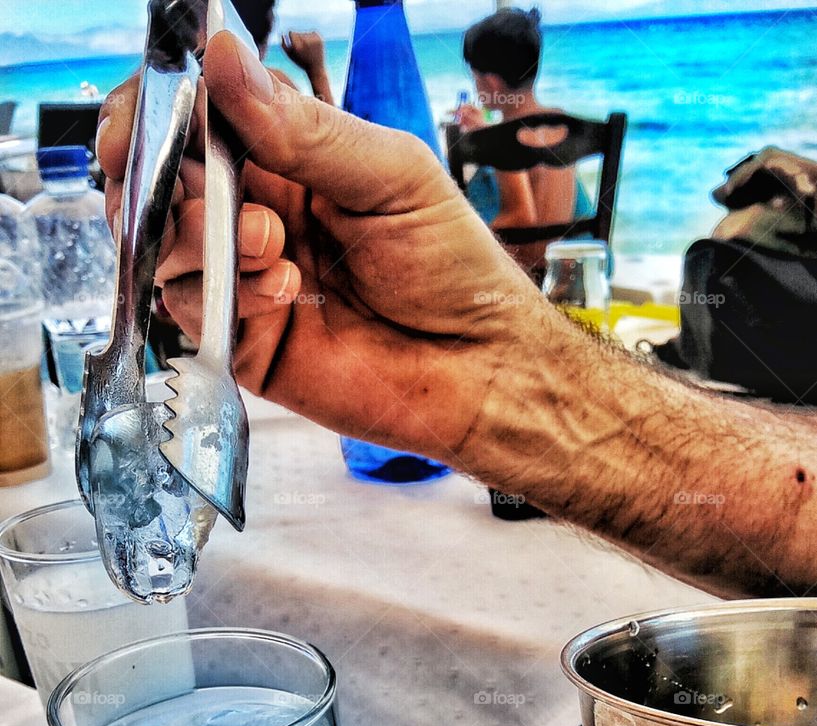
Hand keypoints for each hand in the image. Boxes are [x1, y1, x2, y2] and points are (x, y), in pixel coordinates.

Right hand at [97, 32, 538, 470]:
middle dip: (165, 174)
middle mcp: (256, 215)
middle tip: (202, 182)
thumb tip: (225, 58)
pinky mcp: (244, 341)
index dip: (160, 110)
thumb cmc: (452, 268)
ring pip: (162, 243)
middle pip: (162, 180)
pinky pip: (191, 307)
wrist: (478, 367)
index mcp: (289, 161)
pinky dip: (227, 290)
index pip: (199, 118)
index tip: (150, 115)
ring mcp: (245, 280)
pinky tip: (283, 289)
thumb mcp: (390, 175)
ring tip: (268, 241)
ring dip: (197, 233)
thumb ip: (303, 128)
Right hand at [281, 29, 326, 77]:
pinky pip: (312, 33)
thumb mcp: (291, 56)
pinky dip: (312, 38)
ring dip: (305, 39)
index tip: (293, 42)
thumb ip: (284, 46)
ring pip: (305, 33)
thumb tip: (282, 34)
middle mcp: (305, 43)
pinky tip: (313, 47)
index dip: (291, 37)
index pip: (291, 33)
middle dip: (298, 40)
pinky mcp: (319, 39)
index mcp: (297, 47)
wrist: (316, 69)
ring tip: (307, 50)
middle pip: (298, 33)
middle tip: (302, 50)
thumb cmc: (301, 63)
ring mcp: (313, 40)